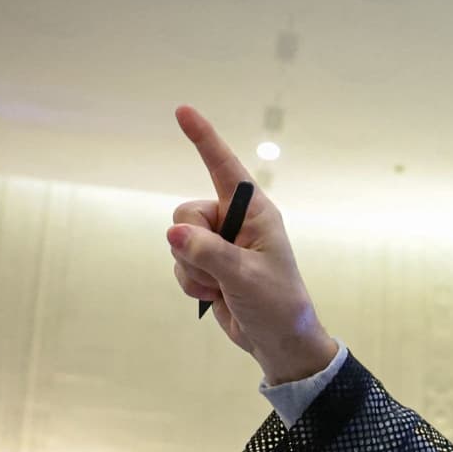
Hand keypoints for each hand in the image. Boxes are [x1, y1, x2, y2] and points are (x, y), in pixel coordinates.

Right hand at [168, 105, 337, 384]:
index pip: (224, 168)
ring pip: (177, 242)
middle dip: (192, 245)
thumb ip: (209, 253)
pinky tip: (215, 296)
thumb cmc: (276, 304)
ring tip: (222, 287)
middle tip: (220, 270)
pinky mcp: (207, 264)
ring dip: (193, 271)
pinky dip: (191, 283)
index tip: (182, 111)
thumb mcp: (245, 277)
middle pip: (185, 214)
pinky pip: (179, 263)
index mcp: (255, 213)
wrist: (278, 341)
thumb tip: (174, 234)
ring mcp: (219, 243)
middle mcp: (234, 222)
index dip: (203, 139)